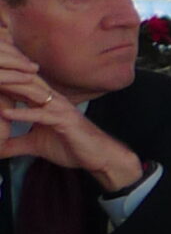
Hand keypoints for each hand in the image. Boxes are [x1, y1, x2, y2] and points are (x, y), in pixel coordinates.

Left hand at [0, 30, 142, 191]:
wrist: (98, 156)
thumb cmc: (71, 146)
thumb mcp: (34, 145)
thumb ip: (14, 143)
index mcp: (43, 101)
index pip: (19, 85)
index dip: (3, 79)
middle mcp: (51, 100)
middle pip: (23, 82)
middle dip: (5, 77)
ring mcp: (59, 108)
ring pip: (31, 93)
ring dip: (9, 88)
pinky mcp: (64, 120)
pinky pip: (40, 115)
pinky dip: (22, 114)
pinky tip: (4, 113)